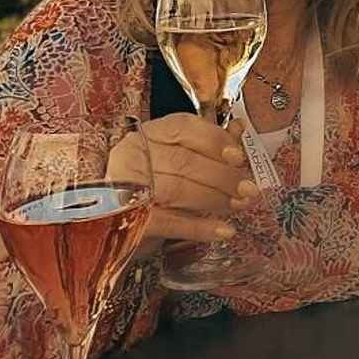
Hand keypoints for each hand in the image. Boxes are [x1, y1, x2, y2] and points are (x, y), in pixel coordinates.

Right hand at [111, 113, 256, 250]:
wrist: (109, 221)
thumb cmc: (150, 183)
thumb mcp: (176, 159)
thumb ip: (207, 145)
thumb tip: (239, 128)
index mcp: (148, 134)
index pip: (183, 127)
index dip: (214, 140)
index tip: (239, 157)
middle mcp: (133, 155)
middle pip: (184, 161)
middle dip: (222, 176)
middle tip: (249, 190)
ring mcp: (125, 186)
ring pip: (176, 189)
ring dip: (214, 199)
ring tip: (239, 206)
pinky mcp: (126, 219)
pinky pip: (168, 222)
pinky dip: (199, 227)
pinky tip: (223, 231)